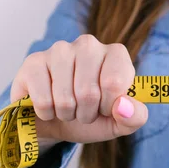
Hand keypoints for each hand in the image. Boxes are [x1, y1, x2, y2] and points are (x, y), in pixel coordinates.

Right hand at [10, 34, 147, 145]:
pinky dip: (46, 113)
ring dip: (66, 114)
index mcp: (116, 54)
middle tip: (84, 110)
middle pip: (88, 92)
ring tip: (68, 108)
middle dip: (87, 113)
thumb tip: (123, 106)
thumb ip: (135, 117)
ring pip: (65, 98)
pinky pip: (43, 100)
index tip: (106, 107)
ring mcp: (59, 50)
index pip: (115, 83)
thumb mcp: (120, 123)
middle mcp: (88, 45)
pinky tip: (48, 105)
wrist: (57, 122)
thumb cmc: (93, 117)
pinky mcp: (33, 62)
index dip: (109, 106)